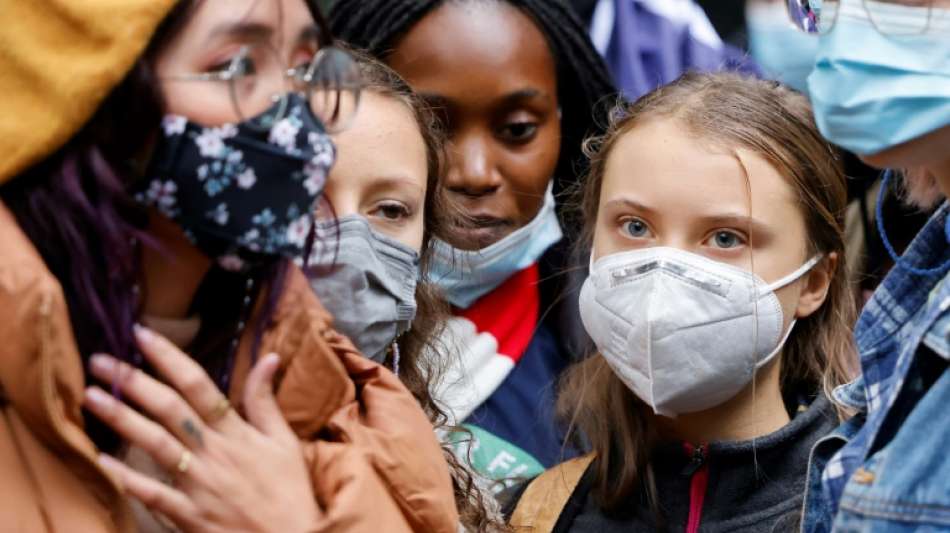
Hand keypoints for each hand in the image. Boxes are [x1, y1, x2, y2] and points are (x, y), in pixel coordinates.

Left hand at [83, 325, 319, 532]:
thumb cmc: (289, 492)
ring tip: (91, 396)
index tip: (142, 335)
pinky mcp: (188, 515)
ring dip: (121, 418)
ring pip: (154, 444)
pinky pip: (152, 494)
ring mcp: (198, 484)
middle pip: (169, 409)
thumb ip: (266, 401)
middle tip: (100, 359)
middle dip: (134, 381)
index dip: (169, 357)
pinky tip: (100, 460)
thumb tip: (269, 356)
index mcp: (237, 432)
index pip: (198, 385)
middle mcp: (214, 452)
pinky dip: (126, 477)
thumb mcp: (284, 442)